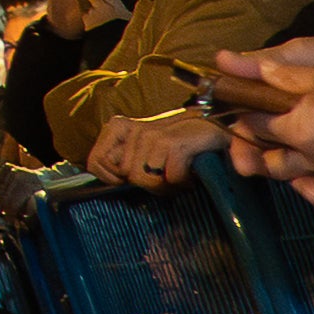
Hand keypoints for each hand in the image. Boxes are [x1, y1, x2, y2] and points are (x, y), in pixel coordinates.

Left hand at [84, 106, 221, 186]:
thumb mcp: (145, 152)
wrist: (218, 132)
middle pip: (125, 176)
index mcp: (120, 127)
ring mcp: (154, 134)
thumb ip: (124, 161)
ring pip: (145, 180)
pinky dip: (182, 183)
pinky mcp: (175, 143)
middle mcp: (135, 128)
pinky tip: (190, 174)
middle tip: (166, 176)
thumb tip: (108, 182)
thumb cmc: (180, 147)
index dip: (114, 179)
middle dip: (147, 184)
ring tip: (178, 175)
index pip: (95, 163)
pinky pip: (169, 178)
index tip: (137, 177)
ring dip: (166, 185)